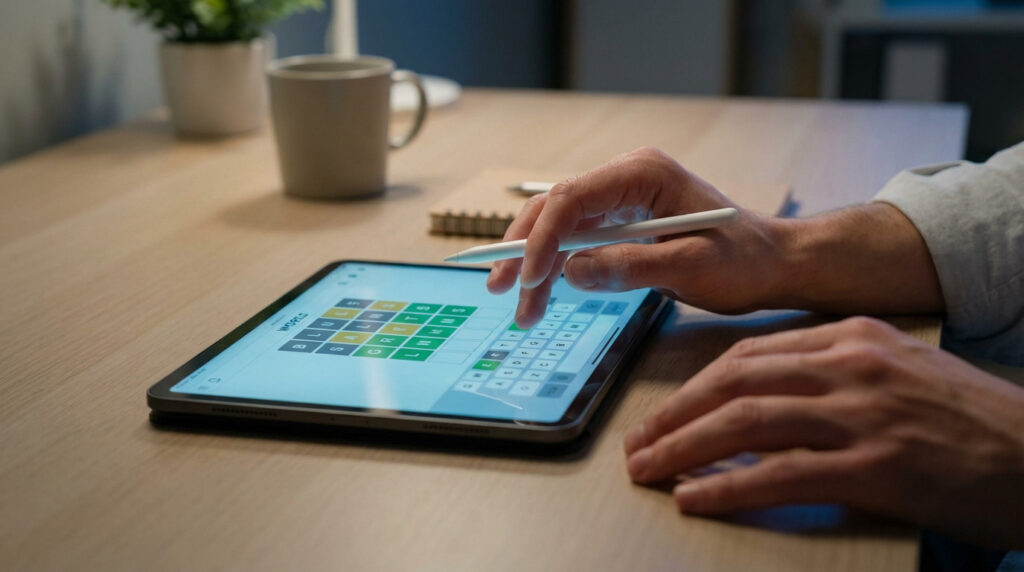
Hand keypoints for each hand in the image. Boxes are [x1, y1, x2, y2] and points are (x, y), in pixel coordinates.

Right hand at [486, 147, 787, 327]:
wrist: (775, 264)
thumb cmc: (744, 260)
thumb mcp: (690, 266)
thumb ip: (629, 267)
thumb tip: (570, 274)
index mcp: (641, 173)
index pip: (571, 198)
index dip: (541, 239)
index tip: (529, 280)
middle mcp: (625, 178)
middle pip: (555, 209)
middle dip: (525, 251)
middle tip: (500, 291)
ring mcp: (622, 200)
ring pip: (560, 227)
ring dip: (536, 266)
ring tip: (522, 310)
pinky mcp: (623, 223)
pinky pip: (578, 241)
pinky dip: (558, 268)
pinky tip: (543, 294)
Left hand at [624, 317, 1023, 547]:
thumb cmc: (968, 419)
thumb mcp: (898, 370)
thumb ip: (832, 373)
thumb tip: (761, 400)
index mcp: (851, 337)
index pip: (747, 355)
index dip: (694, 388)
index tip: (662, 413)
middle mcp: (850, 365)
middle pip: (734, 383)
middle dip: (673, 416)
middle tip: (637, 445)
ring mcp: (863, 414)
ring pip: (746, 423)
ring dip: (684, 450)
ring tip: (648, 472)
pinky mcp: (875, 467)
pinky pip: (780, 475)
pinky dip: (727, 489)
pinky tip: (695, 500)